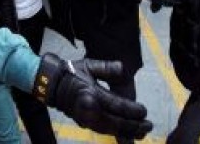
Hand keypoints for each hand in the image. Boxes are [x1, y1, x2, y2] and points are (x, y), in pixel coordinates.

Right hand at [33, 53, 152, 138]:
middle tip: (148, 125)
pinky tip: (127, 135)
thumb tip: (123, 68)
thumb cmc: (72, 72)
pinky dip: (116, 133)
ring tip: (142, 132)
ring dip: (127, 132)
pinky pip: (103, 130)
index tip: (144, 111)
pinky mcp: (84, 123)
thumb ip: (107, 67)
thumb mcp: (90, 65)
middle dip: (134, 126)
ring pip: (110, 129)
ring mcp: (86, 119)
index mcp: (91, 94)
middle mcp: (89, 110)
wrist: (51, 85)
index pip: (117, 105)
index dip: (133, 110)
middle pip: (116, 122)